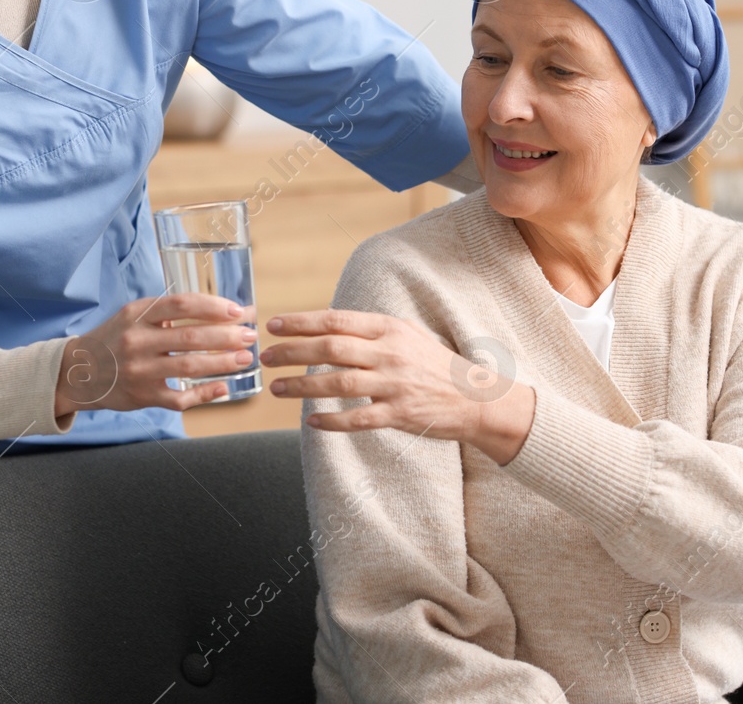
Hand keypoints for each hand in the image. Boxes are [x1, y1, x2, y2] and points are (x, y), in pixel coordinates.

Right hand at [54, 293, 257, 418]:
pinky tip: (224, 386)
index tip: (239, 310)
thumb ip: (168, 312)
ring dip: (223, 363)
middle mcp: (137, 341)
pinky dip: (204, 393)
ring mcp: (139, 371)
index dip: (214, 307)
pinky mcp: (143, 397)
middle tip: (251, 336)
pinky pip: (179, 398)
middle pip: (191, 337)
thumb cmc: (116, 338)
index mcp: (137, 314)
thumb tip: (220, 310)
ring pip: (190, 367)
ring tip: (245, 358)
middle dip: (228, 336)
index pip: (181, 305)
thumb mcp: (134, 316)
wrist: (78, 372)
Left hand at [260, 309, 536, 465]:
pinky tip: (311, 422)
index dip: (301, 322)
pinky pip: (358, 418)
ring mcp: (395, 384)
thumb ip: (370, 332)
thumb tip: (326, 328)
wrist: (477, 398)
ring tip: (276, 388)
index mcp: (390, 329)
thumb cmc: (434, 365)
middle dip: (292, 352)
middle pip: (331, 348)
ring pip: (338, 383)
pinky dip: (332, 421)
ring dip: (302, 386)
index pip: (337, 320)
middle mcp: (390, 353)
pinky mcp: (399, 414)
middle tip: (265, 356)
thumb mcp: (406, 336)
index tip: (273, 325)